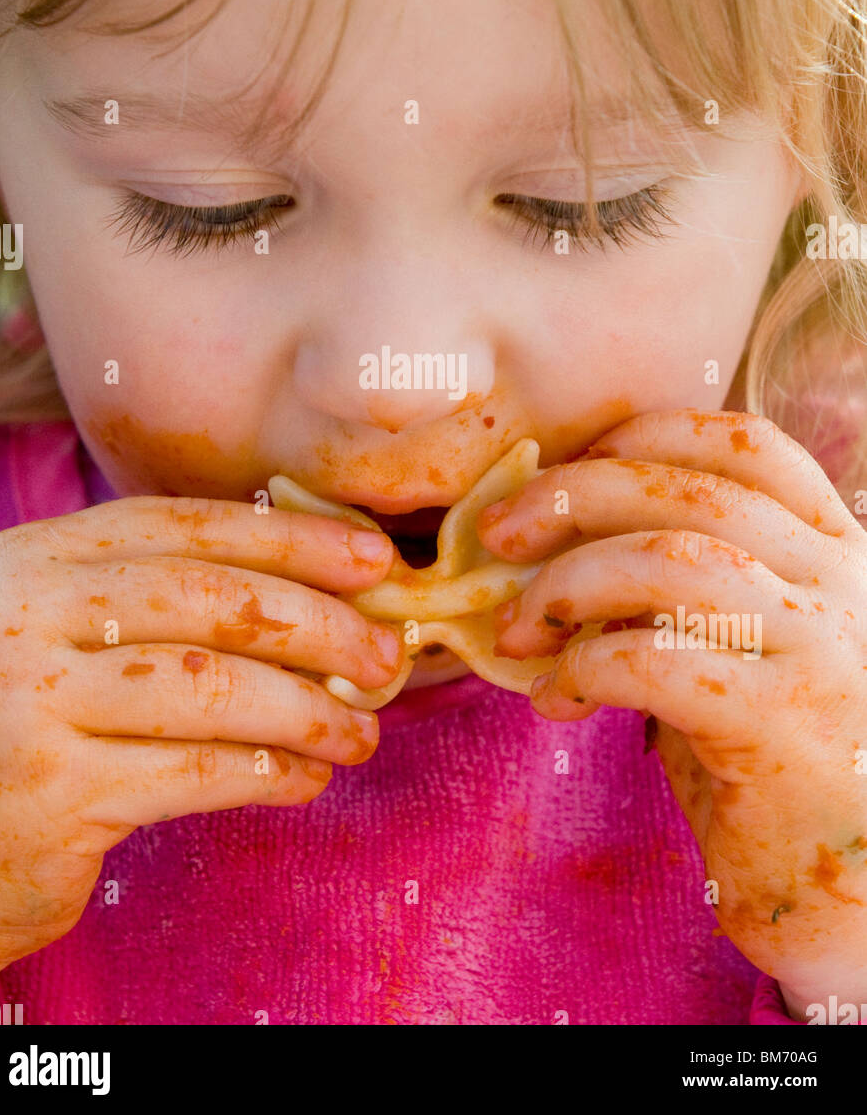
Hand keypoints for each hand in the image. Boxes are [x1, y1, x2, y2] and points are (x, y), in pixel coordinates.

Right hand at [0, 496, 400, 993]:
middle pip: (209, 602)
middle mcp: (22, 616)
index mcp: (35, 558)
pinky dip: (271, 774)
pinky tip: (308, 779)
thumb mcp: (71, 634)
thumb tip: (324, 589)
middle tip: (387, 658)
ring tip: (360, 733)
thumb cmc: (33, 727)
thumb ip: (165, 600)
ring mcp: (27, 702)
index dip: (291, 540)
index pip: (185, 526)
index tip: (372, 560)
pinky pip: (196, 772)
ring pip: (213, 690)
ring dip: (308, 711)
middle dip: (318, 626)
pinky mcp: (51, 792)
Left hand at [478, 409, 866, 1017]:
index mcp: (836, 548)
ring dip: (567, 585)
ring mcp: (821, 648)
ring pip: (667, 563)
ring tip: (516, 628)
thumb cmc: (780, 765)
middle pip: (686, 491)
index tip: (567, 469)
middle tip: (499, 536)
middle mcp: (842, 582)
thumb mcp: (750, 650)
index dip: (643, 438)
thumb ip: (686, 589)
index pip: (743, 445)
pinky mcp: (783, 723)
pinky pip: (654, 661)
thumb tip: (553, 543)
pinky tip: (556, 700)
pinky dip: (583, 668)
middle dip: (573, 498)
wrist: (857, 890)